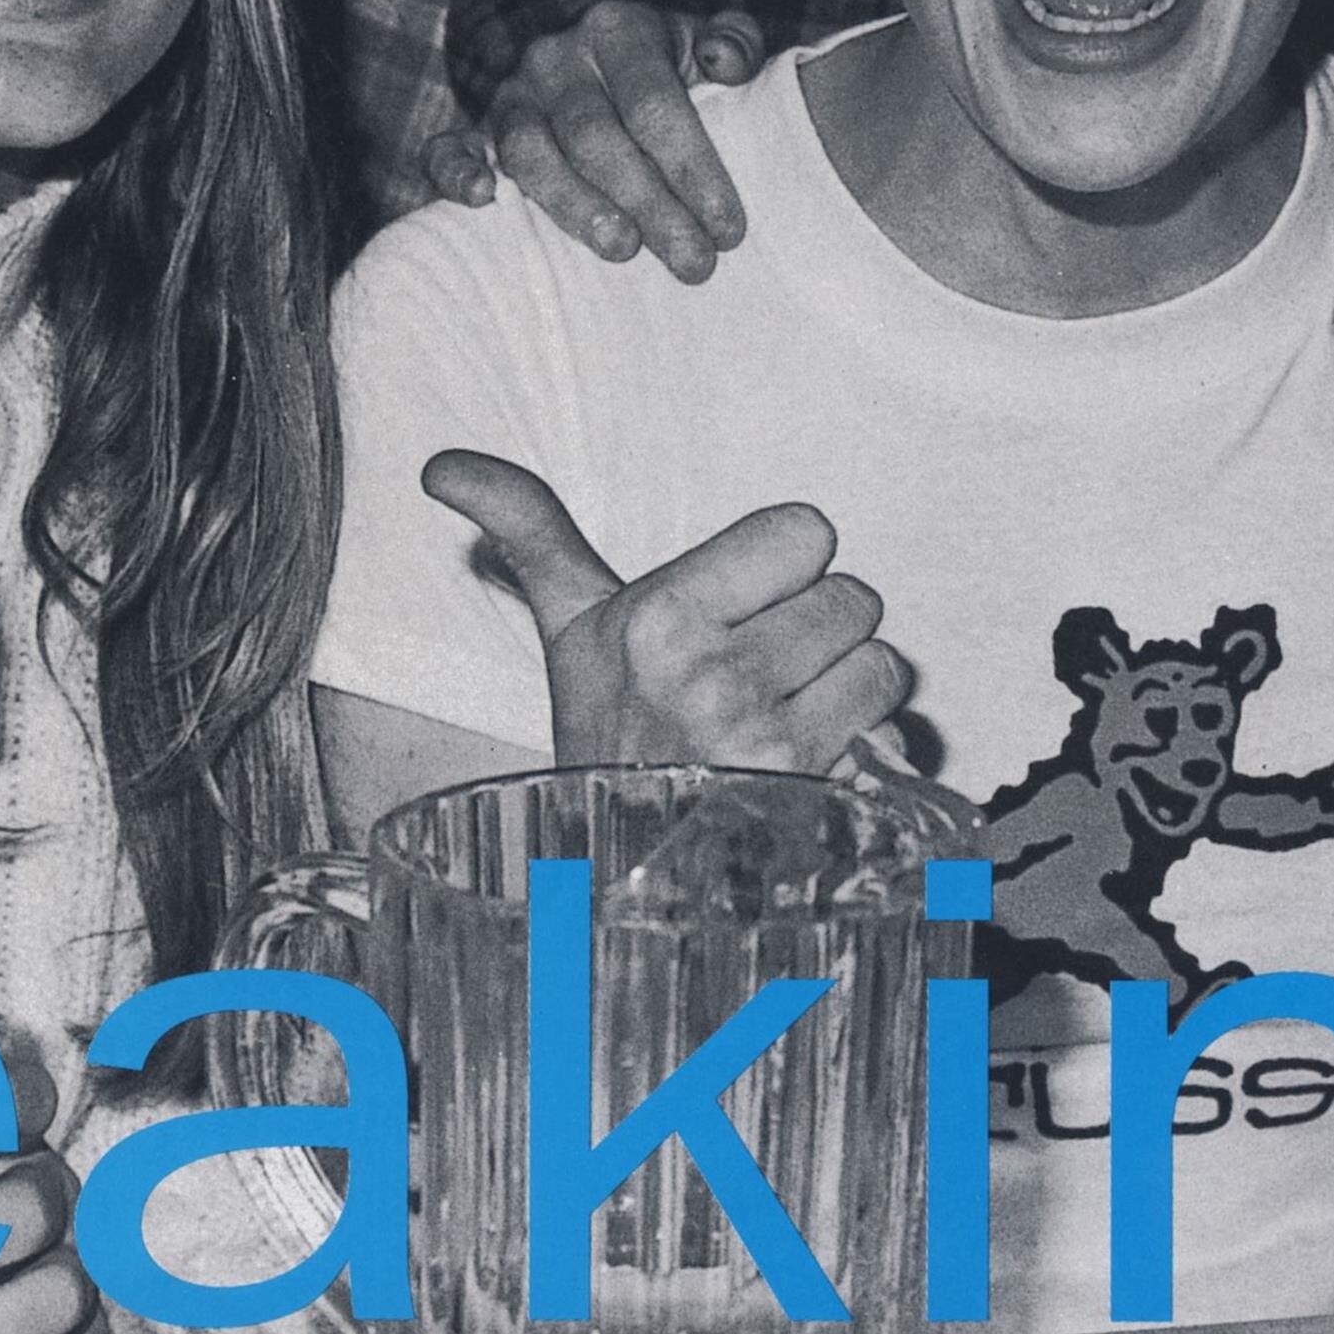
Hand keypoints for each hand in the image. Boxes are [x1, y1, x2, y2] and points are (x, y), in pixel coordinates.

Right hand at [420, 4, 763, 277]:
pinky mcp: (477, 128)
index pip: (653, 101)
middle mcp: (557, 58)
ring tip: (620, 248)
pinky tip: (482, 200)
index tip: (728, 228)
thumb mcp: (705, 38)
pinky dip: (456, 172)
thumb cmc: (665, 65)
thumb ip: (734, 43)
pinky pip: (449, 146)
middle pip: (596, 133)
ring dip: (573, 203)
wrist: (594, 51)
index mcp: (618, 30)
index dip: (692, 166)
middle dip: (648, 201)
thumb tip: (727, 61)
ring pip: (529, 149)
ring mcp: (511, 93)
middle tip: (692, 261)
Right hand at [420, 450, 908, 770]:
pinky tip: (816, 761)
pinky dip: (872, 746)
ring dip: (848, 686)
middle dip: (816, 628)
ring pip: (881, 663)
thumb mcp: (570, 627)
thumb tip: (439, 465)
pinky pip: (894, 734)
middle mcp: (718, 679)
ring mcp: (773, 748)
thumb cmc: (606, 733)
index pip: (806, 531)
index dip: (784, 564)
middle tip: (761, 666)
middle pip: (852, 595)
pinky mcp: (822, 802)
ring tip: (786, 712)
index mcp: (662, 618)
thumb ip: (527, 527)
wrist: (625, 868)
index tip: (742, 604)